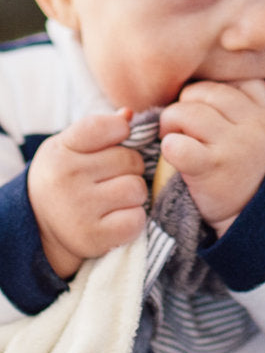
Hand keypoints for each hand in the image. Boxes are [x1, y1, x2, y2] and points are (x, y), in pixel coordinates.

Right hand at [26, 107, 146, 277]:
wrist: (39, 227)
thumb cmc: (63, 179)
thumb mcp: (70, 148)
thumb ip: (99, 129)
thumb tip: (128, 114)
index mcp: (60, 151)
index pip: (106, 126)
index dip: (120, 131)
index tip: (114, 143)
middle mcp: (66, 178)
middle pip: (131, 160)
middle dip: (130, 168)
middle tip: (111, 179)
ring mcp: (79, 209)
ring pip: (137, 189)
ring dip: (134, 195)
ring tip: (114, 199)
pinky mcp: (93, 237)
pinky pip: (136, 219)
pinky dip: (133, 220)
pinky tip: (115, 219)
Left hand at [159, 79, 264, 234]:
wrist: (247, 220)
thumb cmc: (241, 171)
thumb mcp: (256, 134)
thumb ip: (240, 105)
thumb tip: (197, 81)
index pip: (230, 82)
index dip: (208, 94)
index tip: (206, 113)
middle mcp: (257, 126)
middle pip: (203, 92)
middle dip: (185, 107)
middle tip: (184, 129)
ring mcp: (235, 146)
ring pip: (185, 112)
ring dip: (171, 125)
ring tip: (177, 141)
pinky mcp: (211, 167)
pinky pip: (175, 143)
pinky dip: (169, 148)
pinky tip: (177, 158)